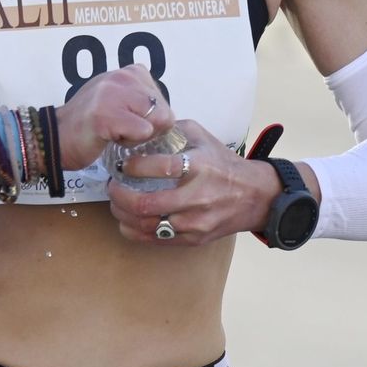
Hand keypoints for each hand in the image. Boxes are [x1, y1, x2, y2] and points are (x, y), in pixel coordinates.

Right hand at [54, 66, 173, 171]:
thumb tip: (167, 115)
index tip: (126, 121)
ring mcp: (112, 94)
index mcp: (129, 71)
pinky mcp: (105, 114)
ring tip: (116, 133)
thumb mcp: (119, 100)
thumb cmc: (89, 125)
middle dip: (149, 129)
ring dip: (140, 136)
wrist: (56, 138)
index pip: (164, 101)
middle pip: (165, 112)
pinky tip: (110, 138)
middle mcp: (122, 76)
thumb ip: (142, 100)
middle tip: (121, 130)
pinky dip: (130, 143)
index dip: (150, 119)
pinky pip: (142, 132)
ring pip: (157, 121)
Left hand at [106, 120, 279, 245]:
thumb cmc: (223, 164)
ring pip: (147, 225)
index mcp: (198, 167)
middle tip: (112, 186)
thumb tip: (142, 126)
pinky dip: (135, 231)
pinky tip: (126, 220)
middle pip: (146, 204)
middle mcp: (196, 197)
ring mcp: (194, 222)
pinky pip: (156, 240)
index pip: (159, 168)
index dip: (133, 167)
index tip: (121, 164)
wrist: (255, 197)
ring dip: (123, 214)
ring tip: (116, 202)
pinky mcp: (193, 239)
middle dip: (119, 195)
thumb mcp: (202, 137)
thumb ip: (173, 129)